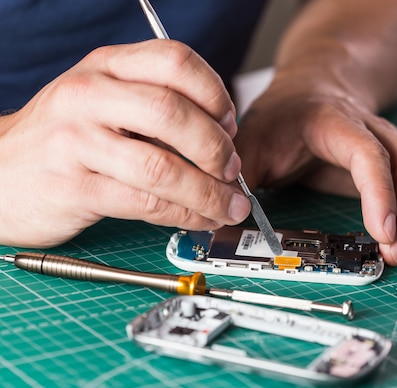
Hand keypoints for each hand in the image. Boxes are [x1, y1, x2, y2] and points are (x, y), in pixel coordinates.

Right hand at [0, 40, 250, 247]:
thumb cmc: (63, 139)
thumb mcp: (103, 101)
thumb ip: (154, 104)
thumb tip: (222, 136)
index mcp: (106, 66)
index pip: (175, 60)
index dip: (215, 92)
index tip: (229, 123)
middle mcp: (89, 95)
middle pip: (173, 112)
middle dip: (216, 147)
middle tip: (232, 169)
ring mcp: (77, 141)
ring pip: (163, 166)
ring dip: (209, 192)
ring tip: (229, 205)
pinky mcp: (74, 187)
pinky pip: (145, 203)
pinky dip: (184, 214)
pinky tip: (199, 218)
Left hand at [235, 78, 396, 265]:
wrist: (313, 88)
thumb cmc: (283, 119)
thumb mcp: (250, 142)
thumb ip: (236, 178)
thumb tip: (218, 222)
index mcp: (334, 124)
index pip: (368, 154)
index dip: (380, 193)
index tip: (382, 234)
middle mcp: (374, 130)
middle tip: (393, 255)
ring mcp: (395, 141)